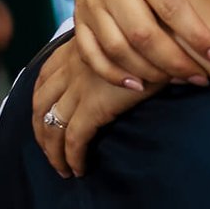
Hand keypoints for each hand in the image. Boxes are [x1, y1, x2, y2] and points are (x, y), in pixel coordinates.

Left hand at [30, 36, 162, 174]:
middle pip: (40, 105)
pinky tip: (80, 170)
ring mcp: (80, 87)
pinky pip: (74, 139)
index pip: (43, 79)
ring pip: (52, 126)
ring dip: (53, 152)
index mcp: (75, 49)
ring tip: (63, 170)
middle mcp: (71, 66)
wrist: (169, 39)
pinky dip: (72, 158)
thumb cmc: (157, 39)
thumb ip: (113, 53)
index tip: (45, 118)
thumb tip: (119, 70)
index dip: (40, 103)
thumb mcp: (126, 38)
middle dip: (40, 132)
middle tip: (50, 152)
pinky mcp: (96, 105)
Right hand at [73, 0, 209, 85]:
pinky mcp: (79, 17)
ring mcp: (91, 1)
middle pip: (142, 33)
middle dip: (174, 62)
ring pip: (116, 47)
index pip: (172, 7)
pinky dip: (112, 73)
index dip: (197, 36)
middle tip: (200, 78)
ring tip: (177, 81)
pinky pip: (90, 52)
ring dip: (148, 71)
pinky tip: (138, 84)